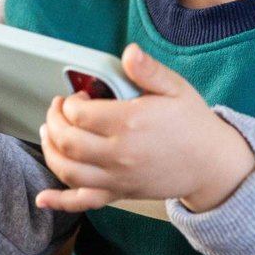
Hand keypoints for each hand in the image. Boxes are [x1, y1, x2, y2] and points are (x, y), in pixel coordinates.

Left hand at [35, 43, 254, 212]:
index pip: (80, 114)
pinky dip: (59, 202)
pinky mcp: (119, 193)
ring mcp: (117, 178)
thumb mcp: (175, 89)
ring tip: (48, 134)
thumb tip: (129, 52)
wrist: (211, 164)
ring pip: (67, 170)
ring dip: (49, 151)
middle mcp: (119, 154)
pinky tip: (43, 198)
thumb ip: (148, 70)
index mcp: (130, 123)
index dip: (70, 103)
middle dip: (53, 122)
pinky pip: (83, 202)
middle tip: (57, 110)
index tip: (76, 97)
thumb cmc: (193, 124)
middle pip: (68, 141)